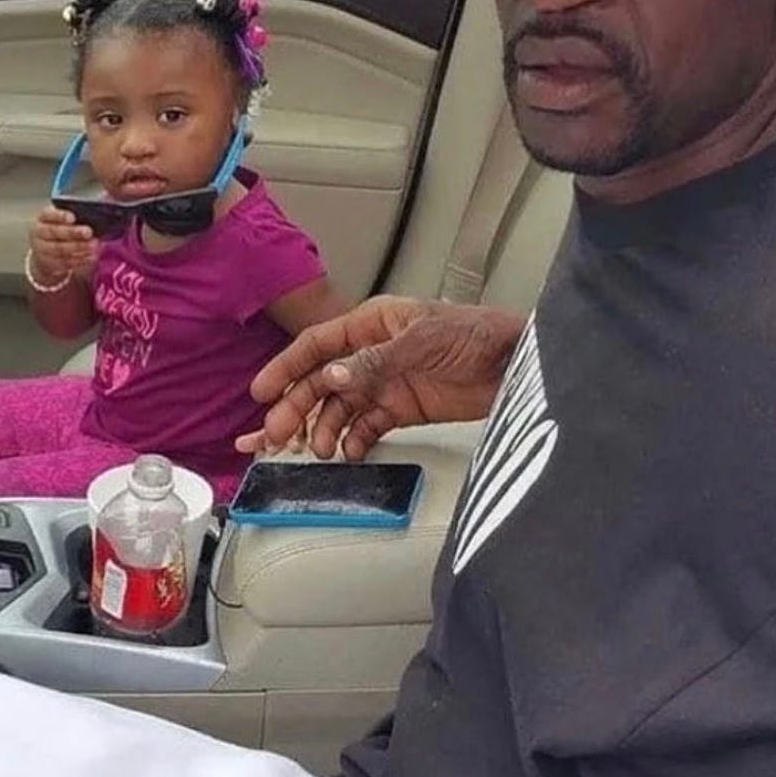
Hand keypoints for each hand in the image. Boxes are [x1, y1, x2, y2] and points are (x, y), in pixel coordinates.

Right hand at [28, 205, 97, 284]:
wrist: (47, 251)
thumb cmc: (61, 229)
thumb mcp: (64, 219)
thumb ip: (78, 213)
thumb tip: (101, 202)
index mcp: (43, 218)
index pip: (48, 214)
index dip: (60, 215)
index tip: (73, 217)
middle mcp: (39, 233)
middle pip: (54, 232)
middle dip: (72, 232)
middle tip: (88, 231)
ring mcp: (42, 250)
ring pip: (60, 249)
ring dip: (78, 247)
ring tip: (94, 245)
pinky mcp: (50, 264)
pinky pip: (65, 262)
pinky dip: (80, 259)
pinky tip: (91, 255)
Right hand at [236, 295, 524, 460]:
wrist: (515, 363)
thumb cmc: (474, 335)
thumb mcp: (421, 343)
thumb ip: (375, 362)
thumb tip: (331, 377)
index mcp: (371, 324)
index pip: (317, 345)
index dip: (286, 367)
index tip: (260, 392)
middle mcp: (372, 353)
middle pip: (322, 381)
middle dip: (297, 407)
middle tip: (276, 434)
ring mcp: (387, 382)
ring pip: (340, 407)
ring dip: (324, 428)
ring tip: (317, 450)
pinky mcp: (404, 408)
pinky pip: (368, 426)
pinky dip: (354, 440)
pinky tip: (347, 452)